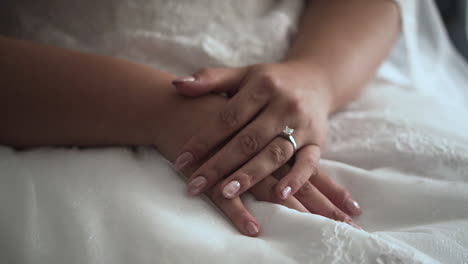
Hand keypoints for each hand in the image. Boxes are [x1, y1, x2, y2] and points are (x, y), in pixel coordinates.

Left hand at [172, 63, 360, 215]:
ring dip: (250, 175)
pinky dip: (296, 179)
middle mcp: (284, 104)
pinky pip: (308, 163)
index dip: (203, 139)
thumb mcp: (242, 74)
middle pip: (248, 139)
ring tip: (226, 192)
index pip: (228, 117)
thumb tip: (176, 85)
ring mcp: (303, 124)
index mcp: (262, 86)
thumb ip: (210, 79)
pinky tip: (279, 195)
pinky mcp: (318, 142)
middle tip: (195, 185)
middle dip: (220, 164)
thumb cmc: (270, 81)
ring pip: (274, 153)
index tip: (181, 161)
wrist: (315, 80)